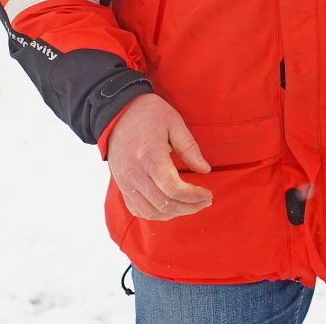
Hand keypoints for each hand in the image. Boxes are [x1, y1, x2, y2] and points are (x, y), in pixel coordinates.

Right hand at [107, 93, 213, 220]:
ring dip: (174, 214)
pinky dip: (155, 214)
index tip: (208, 194)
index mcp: (150, 156)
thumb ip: (189, 148)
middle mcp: (135, 173)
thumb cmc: (149, 114)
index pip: (173, 188)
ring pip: (151, 212)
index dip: (194, 196)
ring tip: (191, 205)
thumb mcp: (174, 123)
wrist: (117, 112)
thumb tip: (205, 170)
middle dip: (189, 207)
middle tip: (205, 201)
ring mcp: (125, 182)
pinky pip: (137, 209)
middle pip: (164, 204)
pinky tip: (170, 207)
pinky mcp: (121, 185)